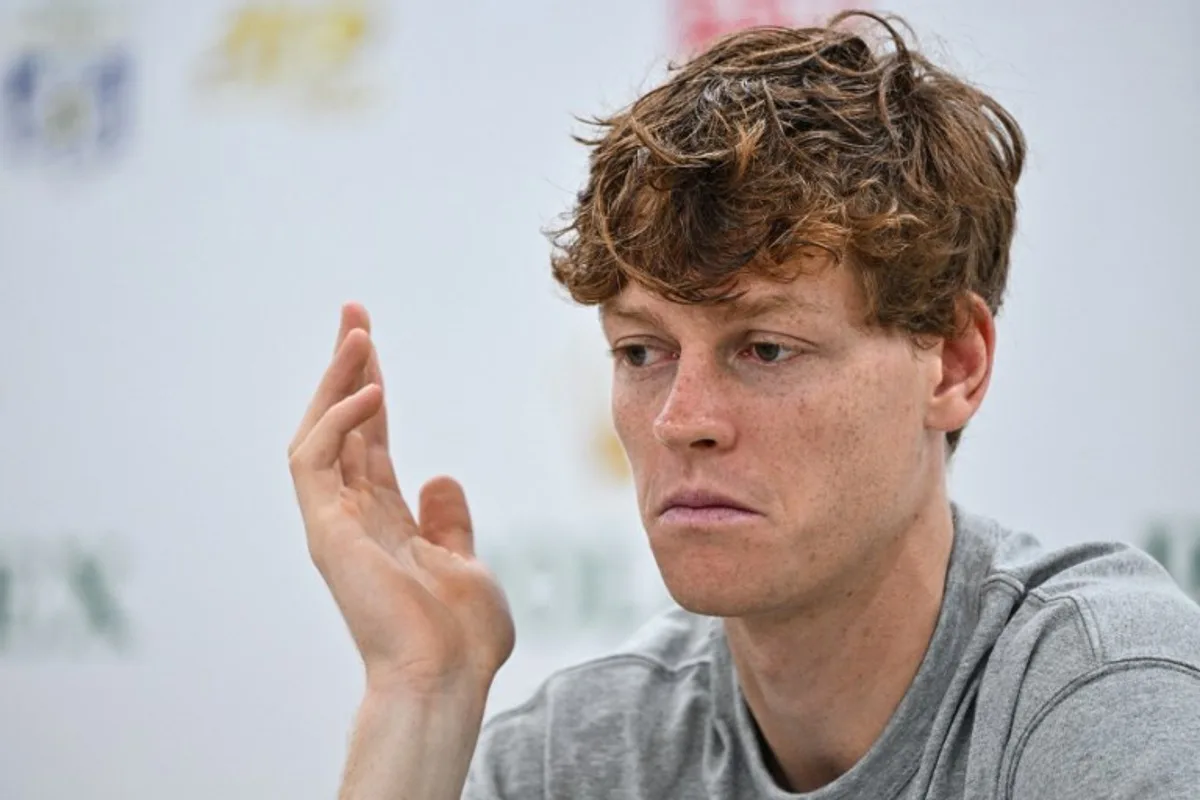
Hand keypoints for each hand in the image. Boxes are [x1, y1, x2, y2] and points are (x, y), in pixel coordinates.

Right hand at [288, 304, 514, 698]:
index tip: (372, 345)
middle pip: (340, 427)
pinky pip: (314, 460)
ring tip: (359, 334)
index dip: (370, 392)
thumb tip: (441, 476)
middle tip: (354, 314)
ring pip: (318, 434)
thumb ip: (448, 520)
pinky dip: (338, 421)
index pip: (370, 442)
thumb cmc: (460, 636)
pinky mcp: (324, 529)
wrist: (446, 678)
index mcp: (384, 522)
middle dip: (346, 369)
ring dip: (336, 382)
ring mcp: (334, 523)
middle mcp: (352, 517)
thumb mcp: (464, 561)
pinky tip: (370, 394)